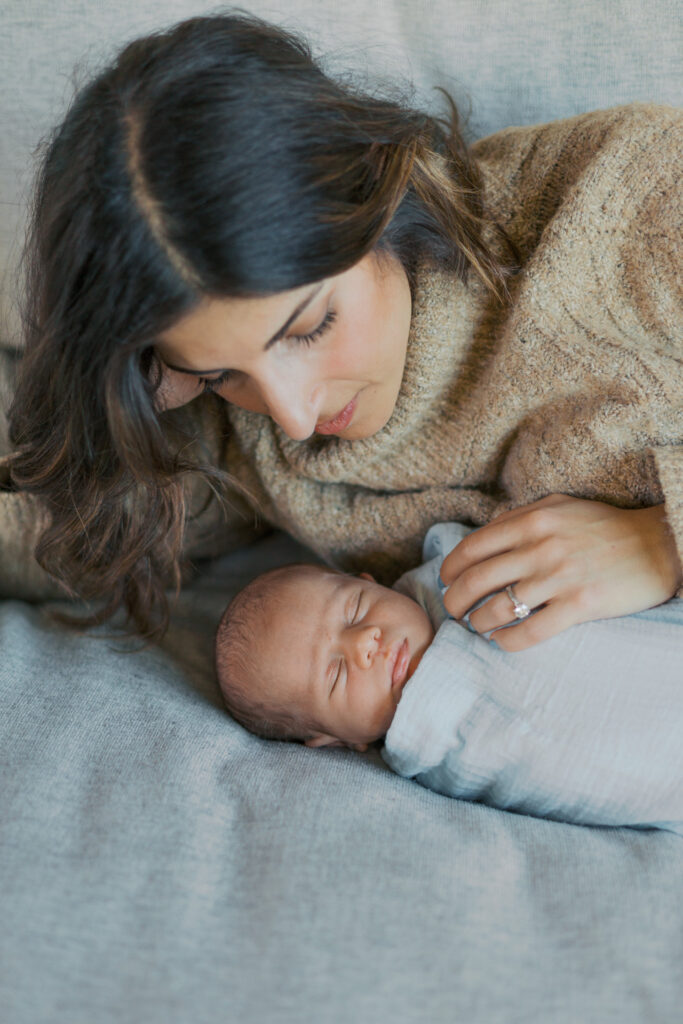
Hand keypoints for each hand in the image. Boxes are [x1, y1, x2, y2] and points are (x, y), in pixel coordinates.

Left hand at [440, 494, 681, 651]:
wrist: (658, 544)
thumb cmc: (604, 526)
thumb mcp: (559, 507)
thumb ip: (521, 516)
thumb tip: (485, 534)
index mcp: (533, 520)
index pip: (473, 547)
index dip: (450, 568)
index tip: (445, 580)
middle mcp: (542, 547)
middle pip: (476, 580)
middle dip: (455, 600)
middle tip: (453, 611)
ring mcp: (560, 577)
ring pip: (498, 608)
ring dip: (478, 623)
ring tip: (477, 627)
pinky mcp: (581, 605)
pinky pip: (531, 631)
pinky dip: (508, 641)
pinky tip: (502, 642)